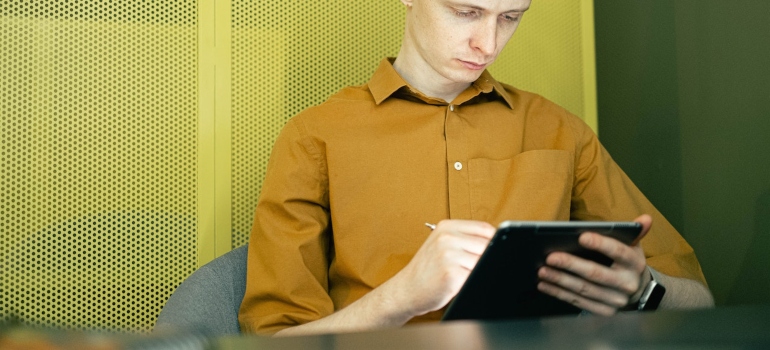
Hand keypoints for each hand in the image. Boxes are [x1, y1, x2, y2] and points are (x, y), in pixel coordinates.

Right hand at [391, 220, 495, 316]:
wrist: (407, 289)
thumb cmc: (427, 270)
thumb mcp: (442, 245)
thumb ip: (465, 239)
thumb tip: (497, 241)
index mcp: (446, 227)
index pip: (484, 228)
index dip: (494, 240)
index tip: (495, 249)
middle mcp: (446, 237)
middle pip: (486, 244)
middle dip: (486, 258)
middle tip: (472, 267)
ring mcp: (448, 254)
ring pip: (483, 261)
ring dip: (478, 270)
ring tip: (462, 274)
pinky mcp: (451, 273)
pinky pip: (475, 275)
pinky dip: (471, 281)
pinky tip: (458, 282)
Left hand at [536, 215, 652, 315]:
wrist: (637, 291)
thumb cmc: (626, 262)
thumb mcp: (633, 245)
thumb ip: (635, 231)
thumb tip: (646, 218)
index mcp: (634, 263)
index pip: (617, 252)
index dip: (600, 244)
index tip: (581, 236)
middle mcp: (627, 283)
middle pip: (596, 273)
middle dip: (571, 265)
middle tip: (550, 257)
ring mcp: (615, 301)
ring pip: (584, 289)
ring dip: (560, 280)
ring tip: (542, 271)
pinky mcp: (604, 311)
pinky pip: (578, 302)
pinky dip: (559, 293)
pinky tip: (545, 285)